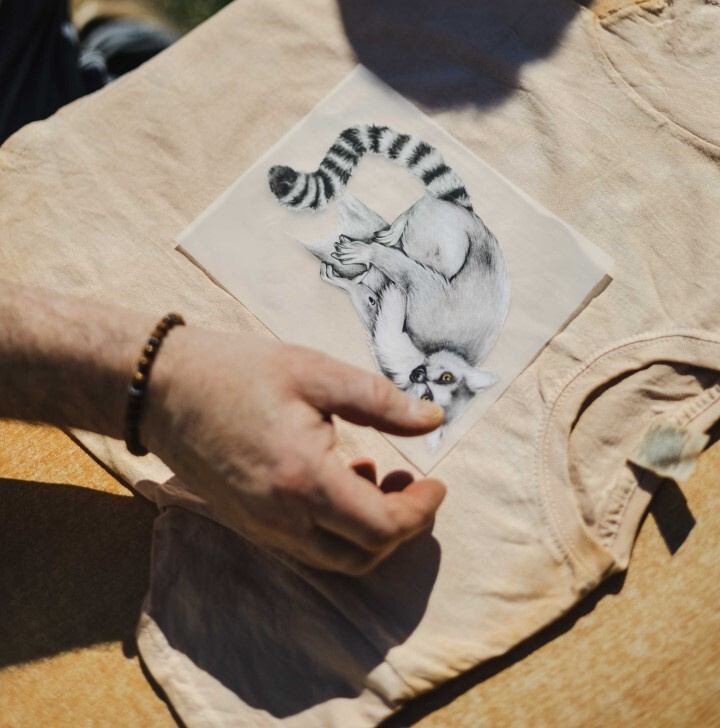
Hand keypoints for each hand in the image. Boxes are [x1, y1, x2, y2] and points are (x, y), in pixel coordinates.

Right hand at [145, 329, 445, 573]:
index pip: (382, 527)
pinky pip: (306, 547)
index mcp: (304, 481)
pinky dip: (336, 530)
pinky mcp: (247, 524)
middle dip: (402, 528)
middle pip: (364, 555)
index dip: (421, 511)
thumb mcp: (314, 372)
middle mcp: (282, 519)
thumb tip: (433, 419)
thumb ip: (379, 401)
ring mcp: (261, 528)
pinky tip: (339, 480)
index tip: (438, 483)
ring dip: (369, 533)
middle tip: (415, 484)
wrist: (160, 388)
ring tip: (379, 477)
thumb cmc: (236, 371)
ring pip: (335, 560)